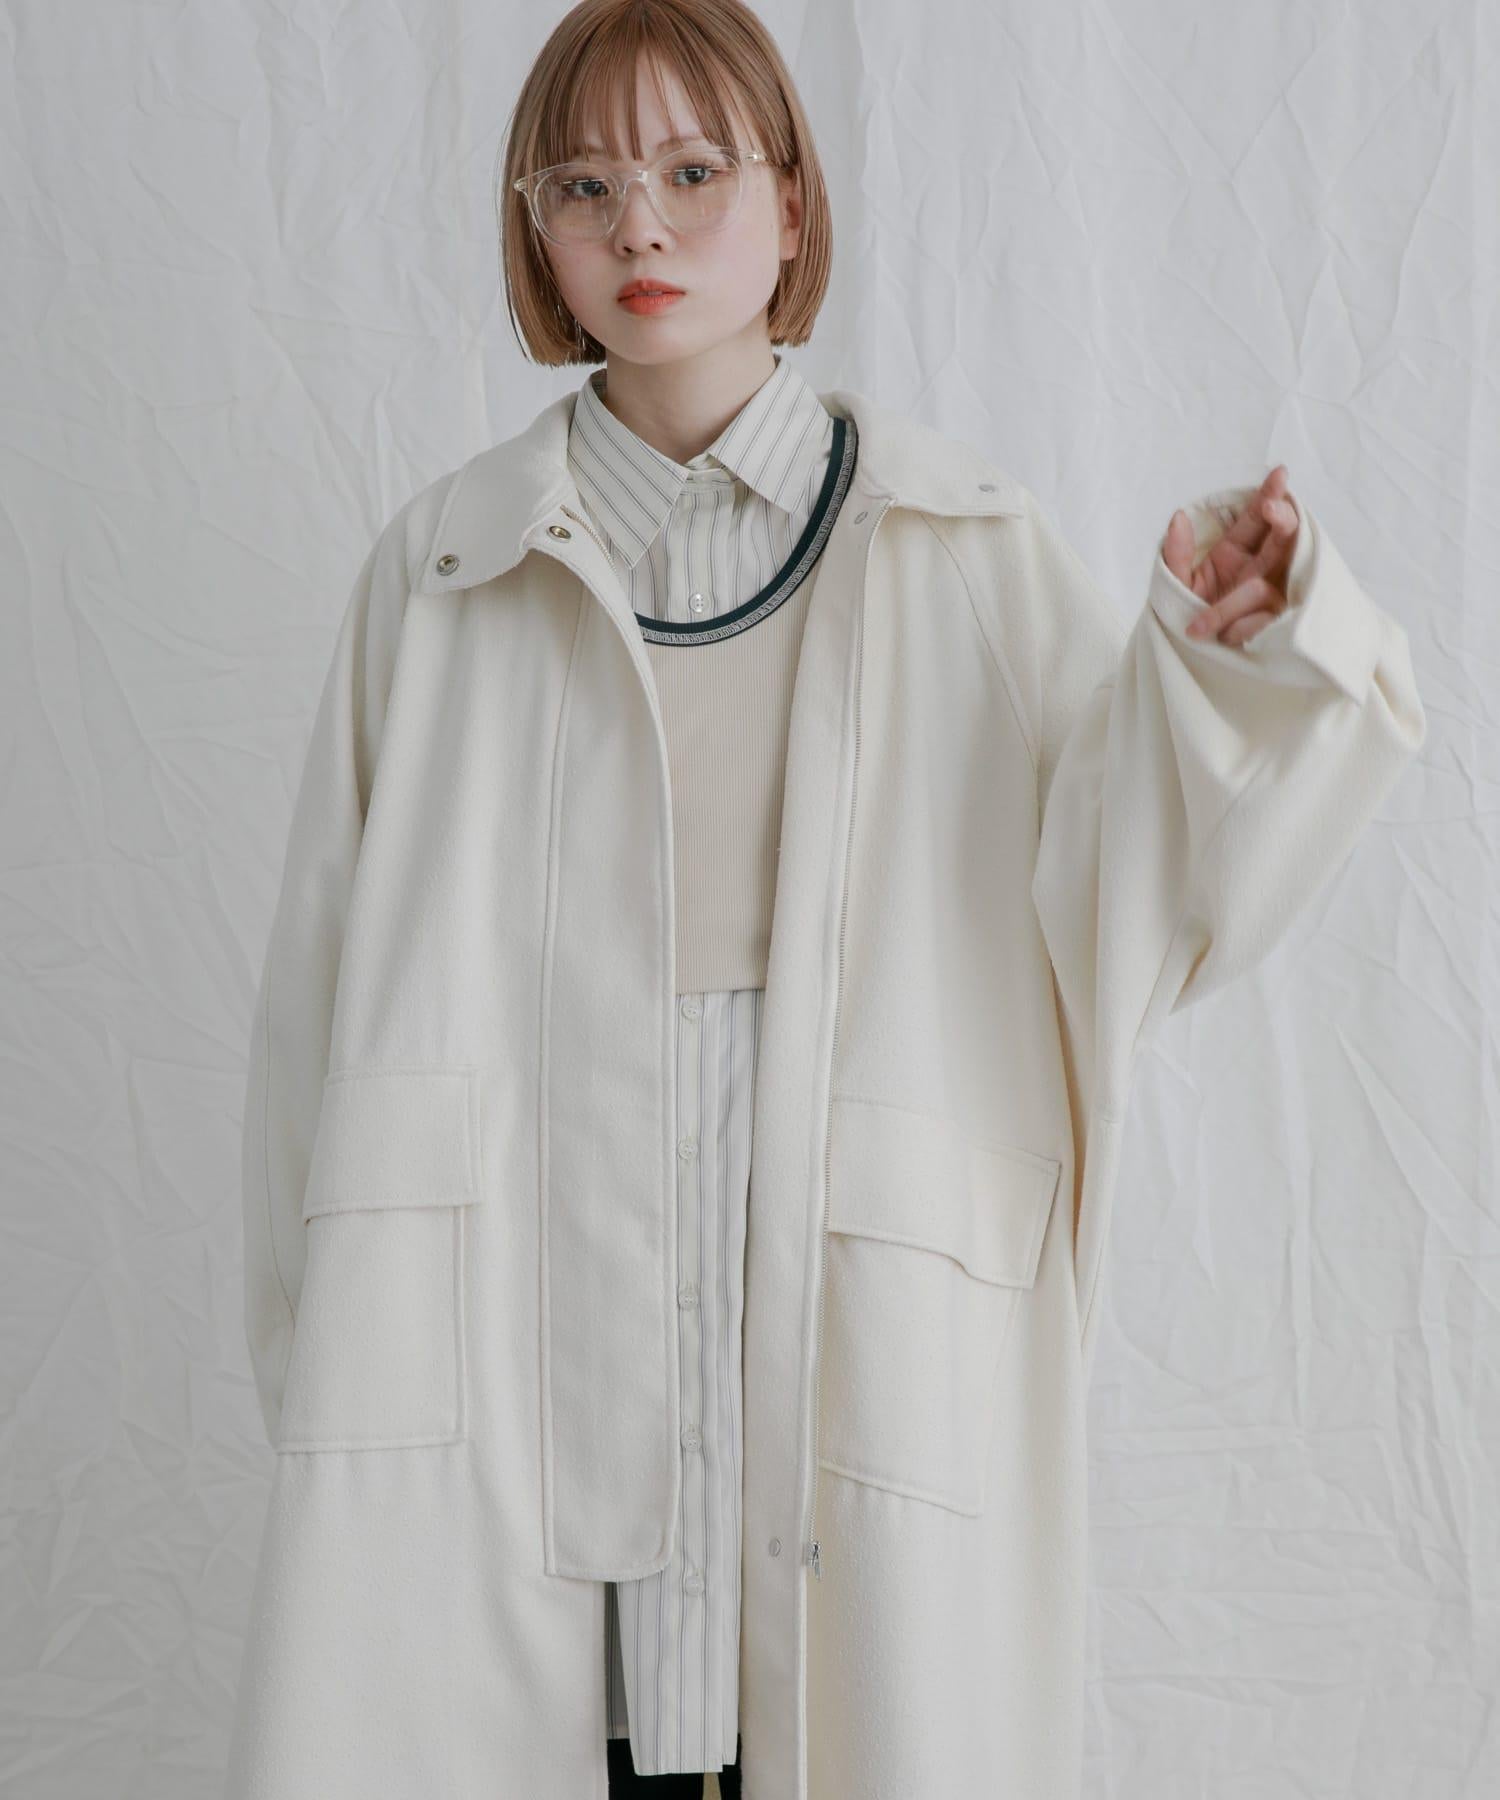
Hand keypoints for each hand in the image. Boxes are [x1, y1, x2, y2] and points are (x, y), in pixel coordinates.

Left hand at [1163, 465, 1299, 646]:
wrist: (1190, 655)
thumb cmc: (1186, 613)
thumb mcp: (1175, 583)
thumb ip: (1175, 552)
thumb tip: (1178, 516)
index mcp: (1235, 552)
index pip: (1256, 519)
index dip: (1269, 496)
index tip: (1279, 474)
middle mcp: (1259, 568)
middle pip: (1283, 538)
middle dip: (1281, 521)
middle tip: (1271, 510)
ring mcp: (1273, 596)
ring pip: (1262, 589)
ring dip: (1226, 608)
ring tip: (1197, 628)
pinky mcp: (1278, 624)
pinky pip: (1261, 621)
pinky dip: (1235, 630)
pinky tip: (1222, 640)